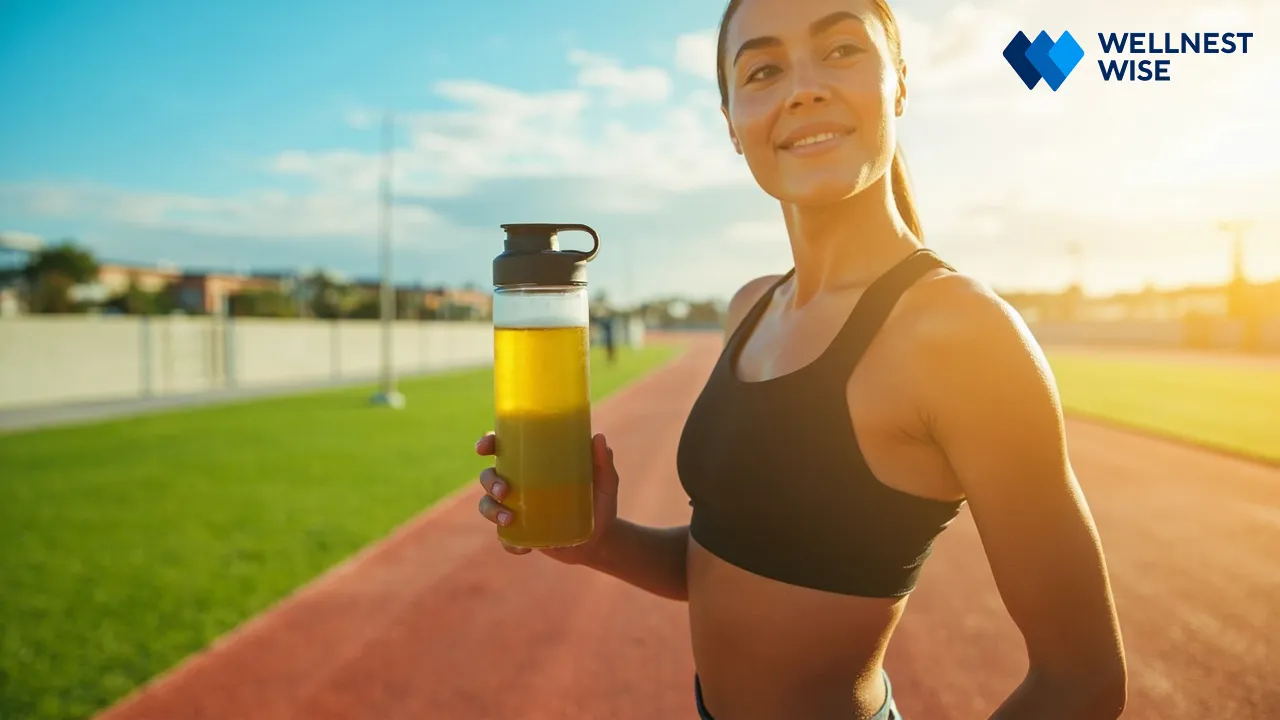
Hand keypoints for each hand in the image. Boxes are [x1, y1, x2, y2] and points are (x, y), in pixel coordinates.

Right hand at [474, 431, 619, 565]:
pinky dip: (508, 543)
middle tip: (504, 491)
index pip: (504, 447)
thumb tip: (599, 438)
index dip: (488, 442)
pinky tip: (523, 548)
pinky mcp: (520, 533)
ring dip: (492, 510)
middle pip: (489, 476)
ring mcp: (517, 509)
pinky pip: (503, 538)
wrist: (601, 540)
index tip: (483, 447)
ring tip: (509, 519)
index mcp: (534, 463)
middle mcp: (520, 483)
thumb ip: (602, 462)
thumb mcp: (605, 483)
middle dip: (489, 481)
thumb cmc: (600, 503)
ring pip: (488, 505)